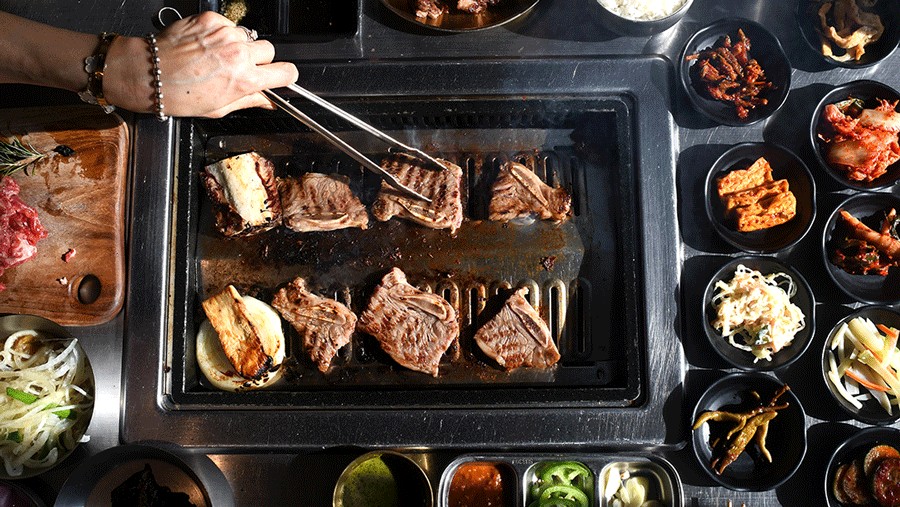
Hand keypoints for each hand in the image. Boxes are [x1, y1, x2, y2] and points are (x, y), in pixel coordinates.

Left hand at [104, 11, 298, 117]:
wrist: (147, 73)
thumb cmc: (177, 95)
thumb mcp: (218, 108)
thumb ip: (248, 101)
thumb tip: (266, 101)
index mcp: (245, 80)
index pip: (286, 72)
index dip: (284, 75)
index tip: (279, 76)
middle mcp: (239, 54)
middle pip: (268, 50)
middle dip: (258, 59)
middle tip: (239, 67)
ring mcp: (225, 34)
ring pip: (247, 36)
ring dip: (238, 45)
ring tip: (216, 56)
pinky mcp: (211, 20)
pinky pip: (228, 25)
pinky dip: (220, 34)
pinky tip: (205, 46)